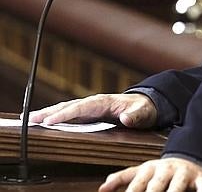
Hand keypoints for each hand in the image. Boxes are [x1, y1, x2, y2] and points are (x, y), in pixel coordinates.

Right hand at [28, 93, 156, 127]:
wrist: (147, 104)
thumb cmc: (145, 108)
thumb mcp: (144, 112)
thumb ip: (136, 115)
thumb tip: (126, 118)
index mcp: (104, 101)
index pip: (81, 107)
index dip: (65, 114)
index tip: (50, 121)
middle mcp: (95, 103)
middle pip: (69, 106)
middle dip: (50, 112)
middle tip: (31, 119)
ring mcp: (91, 108)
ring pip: (67, 109)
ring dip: (49, 114)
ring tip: (31, 119)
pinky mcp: (90, 114)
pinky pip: (70, 115)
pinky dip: (57, 117)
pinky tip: (46, 122)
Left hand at [98, 158, 201, 191]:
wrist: (192, 158)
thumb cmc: (162, 172)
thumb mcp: (143, 171)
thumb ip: (123, 179)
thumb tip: (101, 189)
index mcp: (150, 169)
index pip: (137, 184)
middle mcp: (166, 170)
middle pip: (155, 187)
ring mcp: (184, 174)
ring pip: (177, 188)